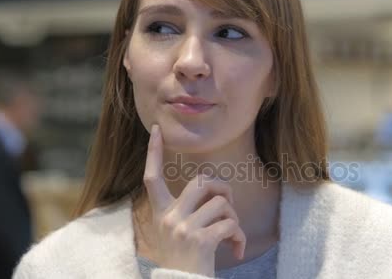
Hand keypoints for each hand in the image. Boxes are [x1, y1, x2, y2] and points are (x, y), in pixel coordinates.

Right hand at [143, 124, 245, 276]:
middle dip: (222, 188)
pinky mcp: (201, 240)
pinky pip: (231, 225)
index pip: (152, 178)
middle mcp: (169, 218)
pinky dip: (239, 238)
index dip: (153, 153)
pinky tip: (235, 250)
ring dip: (233, 218)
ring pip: (221, 203)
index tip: (157, 131)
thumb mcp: (177, 233)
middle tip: (228, 204)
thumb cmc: (185, 262)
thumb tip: (216, 191)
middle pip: (200, 181)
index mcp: (161, 215)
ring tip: (230, 236)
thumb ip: (187, 211)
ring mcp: (183, 229)